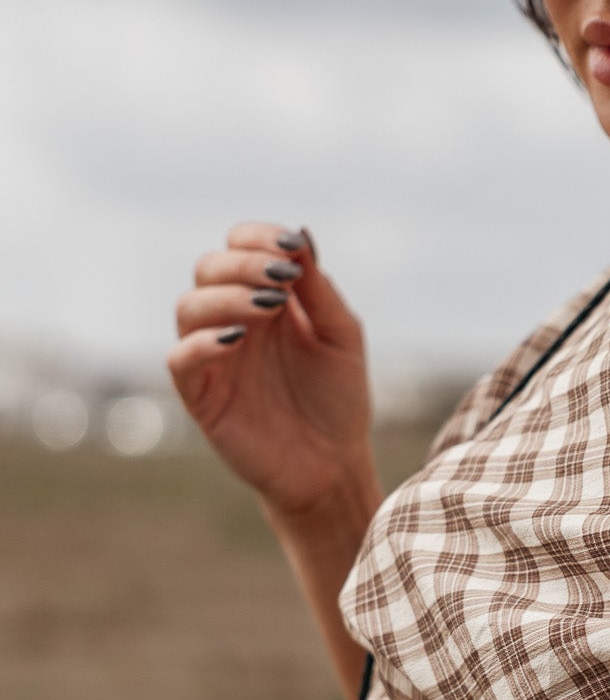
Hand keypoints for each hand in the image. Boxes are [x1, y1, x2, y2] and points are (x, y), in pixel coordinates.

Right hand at [168, 225, 375, 517]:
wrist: (332, 465)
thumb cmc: (338, 399)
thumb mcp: (341, 336)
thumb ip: (319, 289)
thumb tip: (301, 234)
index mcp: (265, 299)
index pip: (239, 247)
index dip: (257, 238)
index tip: (290, 248)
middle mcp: (232, 320)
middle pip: (208, 268)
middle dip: (243, 264)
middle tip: (281, 280)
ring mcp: (212, 357)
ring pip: (189, 306)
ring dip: (226, 297)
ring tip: (268, 308)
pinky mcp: (200, 395)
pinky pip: (179, 359)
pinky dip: (201, 342)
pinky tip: (238, 339)